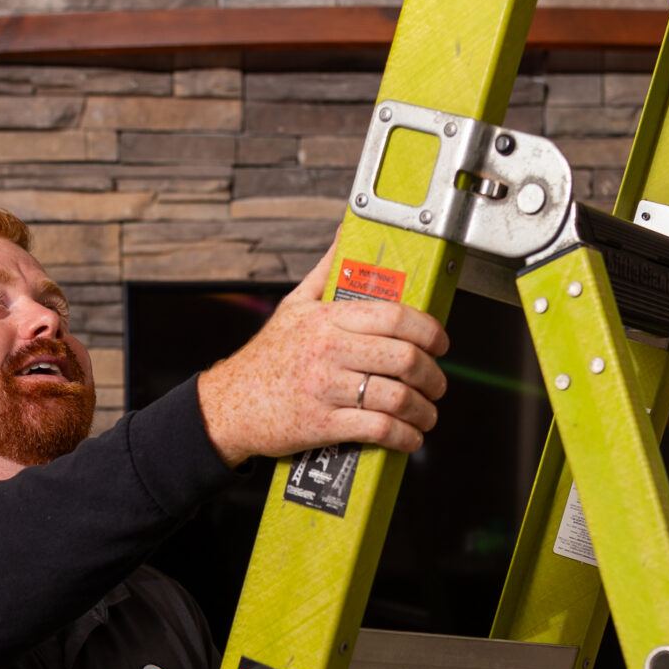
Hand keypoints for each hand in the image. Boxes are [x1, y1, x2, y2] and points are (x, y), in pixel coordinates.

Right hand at [197, 256, 449, 465]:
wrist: (227, 405)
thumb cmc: (266, 357)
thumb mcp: (293, 305)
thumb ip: (327, 270)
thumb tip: (347, 232)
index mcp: (327, 319)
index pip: (394, 316)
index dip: (429, 330)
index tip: (440, 343)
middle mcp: (328, 351)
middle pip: (404, 357)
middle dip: (433, 375)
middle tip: (437, 383)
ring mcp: (325, 389)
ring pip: (396, 397)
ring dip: (424, 410)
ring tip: (427, 414)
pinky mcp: (322, 425)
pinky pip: (378, 429)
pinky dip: (404, 436)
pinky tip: (409, 437)